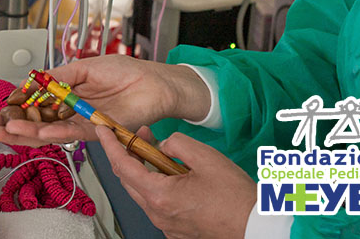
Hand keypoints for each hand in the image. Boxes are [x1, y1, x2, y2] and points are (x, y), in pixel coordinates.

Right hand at [0, 55, 210, 147]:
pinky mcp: (96, 131)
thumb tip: (32, 82)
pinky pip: (72, 134)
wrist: (155, 84)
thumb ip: (58, 77)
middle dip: (11, 126)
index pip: (33, 105)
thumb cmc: (126, 73)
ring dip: (26, 133)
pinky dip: (55, 134)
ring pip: (48, 132)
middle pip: (35, 123)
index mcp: (65, 95)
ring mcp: (82, 123)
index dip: (14, 109)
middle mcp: (71, 112)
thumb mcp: (84, 67)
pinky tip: (39, 133)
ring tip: (5, 131)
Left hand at [96, 126, 254, 238]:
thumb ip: (177, 143)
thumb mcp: (206, 157)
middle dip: (129, 154)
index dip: (110, 145)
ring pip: (142, 192)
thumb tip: (163, 143)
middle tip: (142, 135)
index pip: (122, 165)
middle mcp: (158, 213)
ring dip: (145, 170)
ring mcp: (165, 224)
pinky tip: (173, 175)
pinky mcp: (175, 230)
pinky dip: (157, 186)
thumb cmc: (237, 199)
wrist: (256, 227)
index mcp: (160, 195)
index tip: (103, 131)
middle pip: (128, 179)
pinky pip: (157, 204)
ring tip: (162, 152)